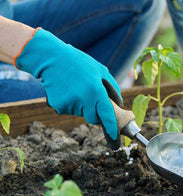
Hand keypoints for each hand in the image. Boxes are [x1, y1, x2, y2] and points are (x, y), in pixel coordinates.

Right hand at [15, 28, 121, 148]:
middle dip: (94, 113)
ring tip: (76, 88)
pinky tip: (67, 90)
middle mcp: (84, 99)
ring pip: (81, 114)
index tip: (115, 137)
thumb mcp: (101, 71)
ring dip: (82, 106)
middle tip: (90, 98)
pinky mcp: (59, 106)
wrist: (52, 59)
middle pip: (93, 119)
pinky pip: (69, 110)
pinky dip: (70, 104)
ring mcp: (70, 104)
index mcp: (96, 91)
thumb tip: (118, 105)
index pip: (107, 115)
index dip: (112, 128)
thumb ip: (113, 89)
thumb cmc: (80, 63)